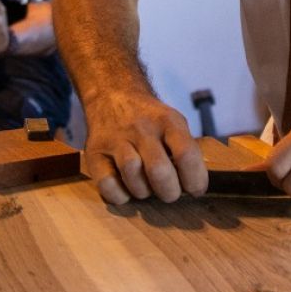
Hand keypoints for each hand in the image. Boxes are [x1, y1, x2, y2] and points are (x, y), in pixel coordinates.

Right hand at [81, 89, 207, 204]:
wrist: (113, 96)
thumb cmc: (150, 120)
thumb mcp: (174, 122)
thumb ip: (186, 150)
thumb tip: (196, 187)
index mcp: (167, 121)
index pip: (186, 154)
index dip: (195, 180)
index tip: (195, 190)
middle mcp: (141, 128)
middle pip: (159, 170)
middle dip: (169, 192)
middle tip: (169, 193)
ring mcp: (115, 139)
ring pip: (132, 175)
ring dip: (144, 192)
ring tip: (146, 188)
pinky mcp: (94, 152)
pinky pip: (106, 184)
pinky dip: (119, 195)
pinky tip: (126, 189)